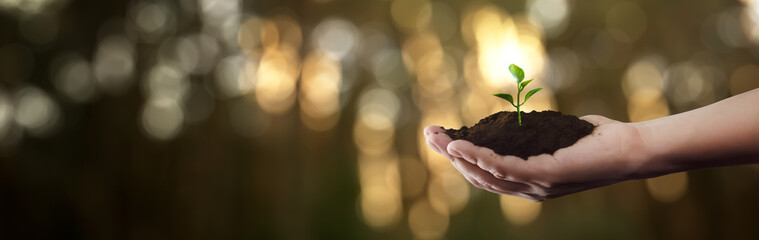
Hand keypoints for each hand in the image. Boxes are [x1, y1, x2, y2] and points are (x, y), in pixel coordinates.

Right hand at [424, 115, 648, 201]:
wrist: (630, 150)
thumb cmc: (597, 140)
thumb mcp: (555, 134)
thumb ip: (532, 133)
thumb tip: (515, 118)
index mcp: (528, 182)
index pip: (485, 174)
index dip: (460, 157)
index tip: (442, 137)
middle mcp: (528, 189)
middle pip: (478, 176)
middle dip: (450, 155)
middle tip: (429, 135)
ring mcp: (535, 186)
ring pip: (484, 175)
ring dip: (457, 155)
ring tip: (437, 138)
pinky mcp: (544, 177)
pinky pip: (503, 168)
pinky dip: (479, 156)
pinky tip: (462, 144)